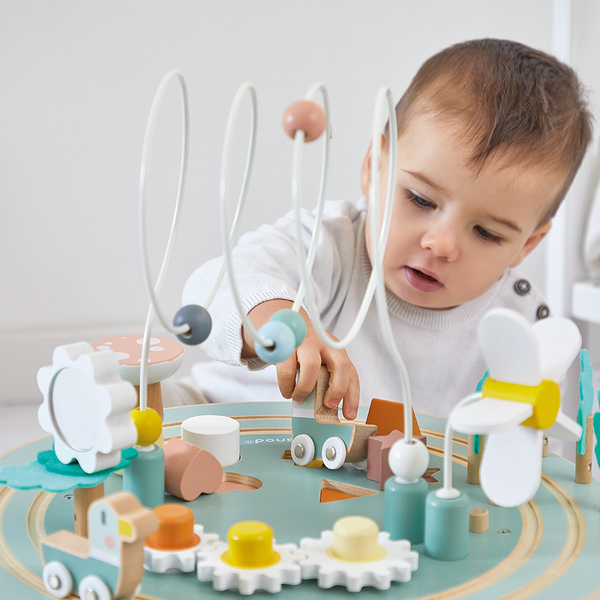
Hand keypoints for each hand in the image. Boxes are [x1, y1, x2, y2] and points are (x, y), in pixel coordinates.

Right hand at [242, 300, 359, 419]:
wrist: (285, 325)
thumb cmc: (306, 349)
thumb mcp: (321, 361)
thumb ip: (326, 380)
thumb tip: (328, 409)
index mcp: (337, 351)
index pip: (351, 373)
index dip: (352, 396)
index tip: (348, 414)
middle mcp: (325, 345)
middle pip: (340, 365)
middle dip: (336, 389)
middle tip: (327, 404)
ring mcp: (306, 343)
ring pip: (311, 367)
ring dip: (305, 389)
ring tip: (299, 397)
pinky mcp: (287, 345)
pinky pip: (287, 370)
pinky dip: (286, 385)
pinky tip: (287, 390)